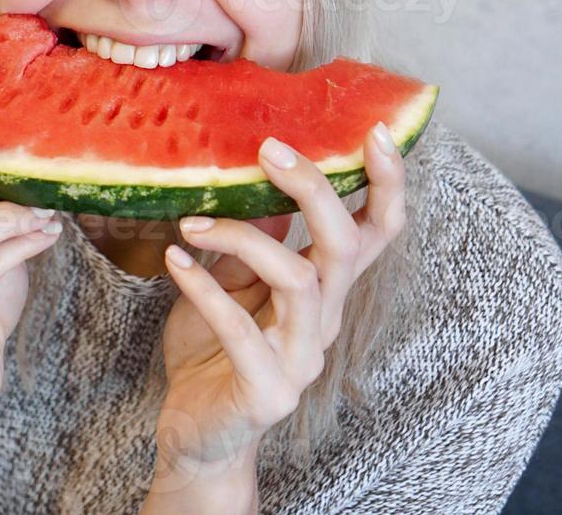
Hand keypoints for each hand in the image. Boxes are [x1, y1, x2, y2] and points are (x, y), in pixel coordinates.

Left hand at [152, 122, 408, 481]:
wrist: (197, 433)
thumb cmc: (214, 351)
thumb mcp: (232, 281)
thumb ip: (252, 236)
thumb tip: (254, 171)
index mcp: (326, 288)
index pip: (377, 230)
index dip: (387, 184)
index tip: (374, 129)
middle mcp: (326, 320)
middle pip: (346, 245)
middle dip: (314, 189)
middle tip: (268, 149)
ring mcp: (301, 358)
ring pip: (299, 282)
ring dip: (243, 239)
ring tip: (192, 223)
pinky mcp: (268, 389)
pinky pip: (241, 329)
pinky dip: (204, 289)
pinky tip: (174, 263)